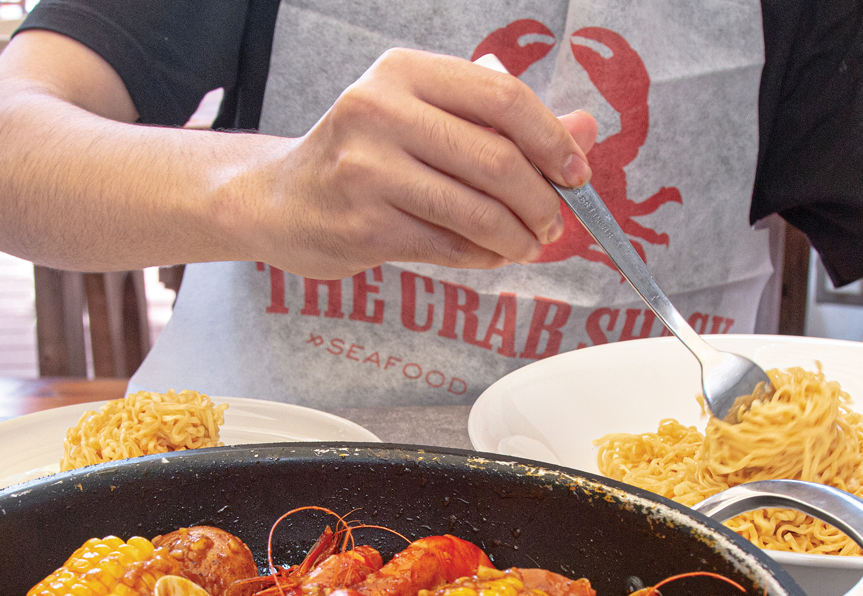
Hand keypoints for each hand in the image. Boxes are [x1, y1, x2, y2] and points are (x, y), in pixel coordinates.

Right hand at [241, 48, 596, 278]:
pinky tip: (491, 254)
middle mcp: (381, 112)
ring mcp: (368, 170)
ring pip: (477, 210)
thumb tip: (583, 131)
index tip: (576, 172)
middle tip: (557, 221)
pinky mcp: (365, 226)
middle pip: (496, 158)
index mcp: (404, 73)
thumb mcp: (425, 120)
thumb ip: (500, 124)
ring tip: (530, 244)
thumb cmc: (361, 157)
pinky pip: (450, 245)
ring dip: (519, 236)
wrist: (279, 201)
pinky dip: (484, 256)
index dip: (552, 139)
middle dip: (542, 199)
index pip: (503, 97)